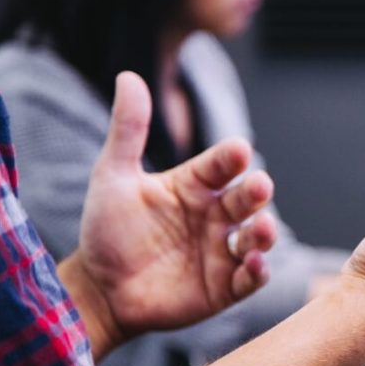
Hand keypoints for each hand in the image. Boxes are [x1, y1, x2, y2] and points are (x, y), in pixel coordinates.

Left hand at [64, 72, 276, 355]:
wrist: (99, 289)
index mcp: (194, 186)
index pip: (221, 166)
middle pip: (246, 200)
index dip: (231, 158)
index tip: (238, 150)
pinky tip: (254, 264)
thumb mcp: (113, 177)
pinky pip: (250, 278)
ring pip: (256, 238)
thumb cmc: (107, 231)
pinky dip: (258, 272)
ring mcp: (222, 251)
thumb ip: (128, 130)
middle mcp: (215, 216)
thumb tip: (129, 76)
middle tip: (260, 186)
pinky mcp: (225, 287)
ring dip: (265, 233)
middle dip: (256, 192)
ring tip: (262, 228)